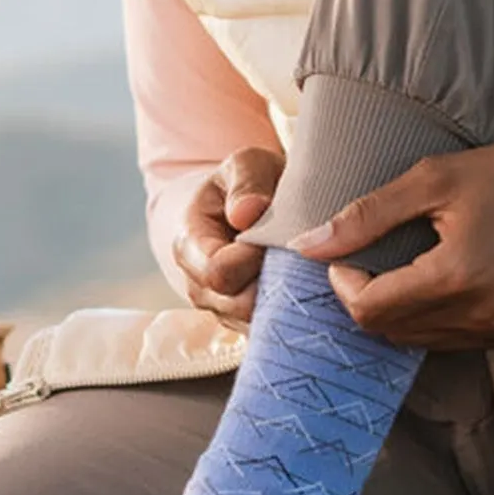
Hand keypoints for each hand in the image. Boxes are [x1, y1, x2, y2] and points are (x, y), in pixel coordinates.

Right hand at [173, 146, 283, 325]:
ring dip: (286, 298)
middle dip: (275, 281)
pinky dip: (292, 311)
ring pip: (257, 322)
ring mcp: (221, 310)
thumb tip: (246, 214)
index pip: (218, 272)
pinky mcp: (246, 323)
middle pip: (239, 305)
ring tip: (301, 265)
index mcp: (189, 245)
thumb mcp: (247, 164)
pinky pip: (271, 331)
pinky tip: (304, 284)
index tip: (277, 237)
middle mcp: (198, 286)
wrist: (247, 206)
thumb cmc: (247, 184)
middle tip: (298, 253)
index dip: (252, 259)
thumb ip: (247, 181)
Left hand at [285, 127, 493, 350]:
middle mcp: (480, 315)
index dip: (343, 285)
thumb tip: (308, 245)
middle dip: (365, 298)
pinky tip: (433, 280)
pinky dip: (429, 317)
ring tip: (396, 267)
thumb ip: (366, 216)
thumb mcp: (432, 179)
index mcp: (456, 277)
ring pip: (418, 341)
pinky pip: (451, 339)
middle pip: (390, 331)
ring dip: (396, 311)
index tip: (342, 254)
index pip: (370, 310)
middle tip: (363, 259)